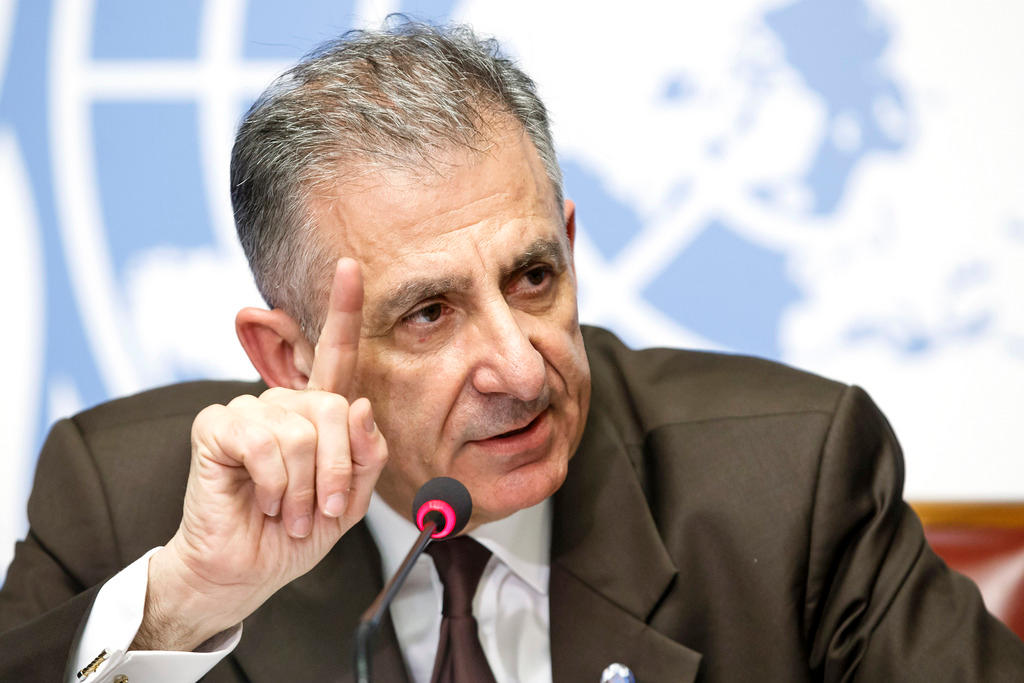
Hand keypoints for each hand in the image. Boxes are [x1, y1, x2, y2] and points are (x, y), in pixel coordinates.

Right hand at [134, 258, 387, 650]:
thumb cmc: (296, 533)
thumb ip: (365, 453)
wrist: (247, 571)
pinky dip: (275, 483)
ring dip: (306, 487)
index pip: (335, 354)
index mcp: (317, 414)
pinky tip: (264, 499)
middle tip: (324, 511)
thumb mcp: (352, 498)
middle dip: (338, 471)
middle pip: (334, 407)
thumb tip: (359, 405)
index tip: (350, 266)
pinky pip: (263, 442)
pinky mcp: (215, 426)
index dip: (343, 309)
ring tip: (291, 513)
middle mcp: (283, 402)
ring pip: (301, 430)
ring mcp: (247, 410)